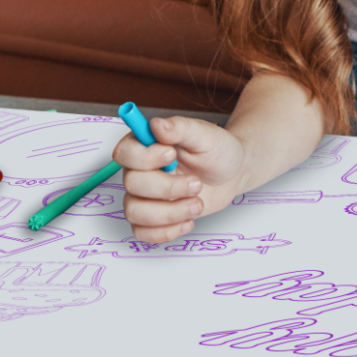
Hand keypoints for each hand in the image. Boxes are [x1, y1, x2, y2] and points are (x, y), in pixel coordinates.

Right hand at [113, 116, 248, 243]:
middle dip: (168, 188)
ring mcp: (144, 196)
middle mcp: (140, 170)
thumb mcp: (205, 134)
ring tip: (197, 204)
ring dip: (169, 213)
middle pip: (132, 184)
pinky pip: (143, 232)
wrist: (232, 173)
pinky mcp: (152, 217)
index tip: (171, 154)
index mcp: (147, 145)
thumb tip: (155, 124)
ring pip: (135, 212)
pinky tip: (188, 220)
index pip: (124, 152)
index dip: (144, 157)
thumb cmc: (218, 150)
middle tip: (196, 184)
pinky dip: (166, 231)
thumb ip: (180, 127)